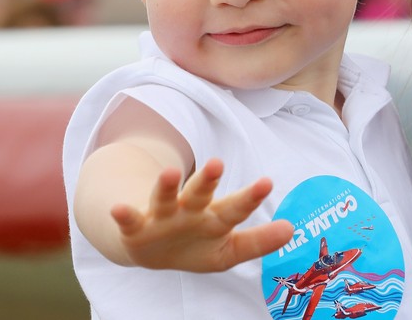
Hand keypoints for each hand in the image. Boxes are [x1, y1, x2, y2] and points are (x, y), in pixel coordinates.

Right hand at [109, 158, 293, 271]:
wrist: (152, 250)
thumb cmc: (197, 245)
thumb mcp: (229, 249)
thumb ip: (258, 241)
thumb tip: (292, 229)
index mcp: (214, 218)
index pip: (235, 207)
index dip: (250, 197)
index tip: (268, 182)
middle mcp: (189, 211)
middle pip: (200, 193)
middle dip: (208, 179)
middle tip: (218, 162)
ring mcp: (162, 217)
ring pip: (165, 198)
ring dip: (165, 186)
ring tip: (168, 172)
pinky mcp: (136, 227)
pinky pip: (130, 220)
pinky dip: (123, 214)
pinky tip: (119, 208)